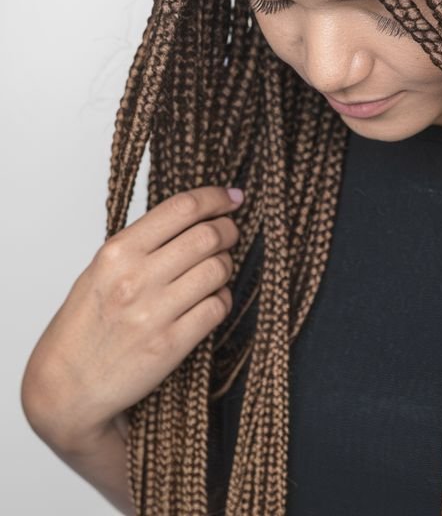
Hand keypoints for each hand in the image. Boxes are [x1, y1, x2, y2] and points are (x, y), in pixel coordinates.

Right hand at [21, 186, 243, 452]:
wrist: (65, 387)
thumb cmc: (84, 327)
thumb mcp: (101, 271)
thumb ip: (142, 243)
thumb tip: (193, 216)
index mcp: (117, 252)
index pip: (182, 208)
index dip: (216, 198)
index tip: (233, 198)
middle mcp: (135, 278)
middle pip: (207, 236)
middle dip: (228, 231)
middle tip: (230, 234)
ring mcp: (154, 312)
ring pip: (218, 269)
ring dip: (226, 266)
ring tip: (216, 271)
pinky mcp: (170, 344)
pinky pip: (217, 307)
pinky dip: (222, 299)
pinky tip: (211, 300)